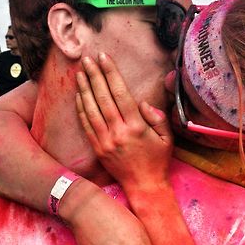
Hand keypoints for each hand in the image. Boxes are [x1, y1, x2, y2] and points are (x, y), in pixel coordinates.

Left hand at [76, 53, 173, 193]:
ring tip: (79, 72)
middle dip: (94, 76)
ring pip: (91, 110)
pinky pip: (86, 126)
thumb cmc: (158, 161)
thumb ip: (158, 118)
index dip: (111, 73)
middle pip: (102, 98)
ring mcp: (105, 141)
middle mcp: (118, 132)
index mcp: (136, 127)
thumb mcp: (166, 138)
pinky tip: (78, 96)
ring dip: (84, 89)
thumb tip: (141, 102)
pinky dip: (81, 109)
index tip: (104, 57)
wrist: (145, 187)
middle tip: (87, 59)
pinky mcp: (98, 149)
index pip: (120, 93)